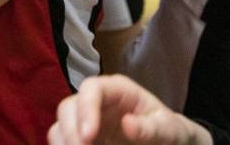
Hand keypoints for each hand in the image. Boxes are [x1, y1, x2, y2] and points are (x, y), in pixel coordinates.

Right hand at [47, 76, 210, 144]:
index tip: (89, 136)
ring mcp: (85, 120)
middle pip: (67, 107)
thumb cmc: (169, 131)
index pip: (91, 89)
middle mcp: (95, 102)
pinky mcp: (82, 138)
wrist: (167, 144)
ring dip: (64, 143)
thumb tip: (127, 124)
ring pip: (60, 126)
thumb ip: (150, 127)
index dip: (85, 109)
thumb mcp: (169, 129)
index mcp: (116, 90)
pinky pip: (63, 143)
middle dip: (70, 132)